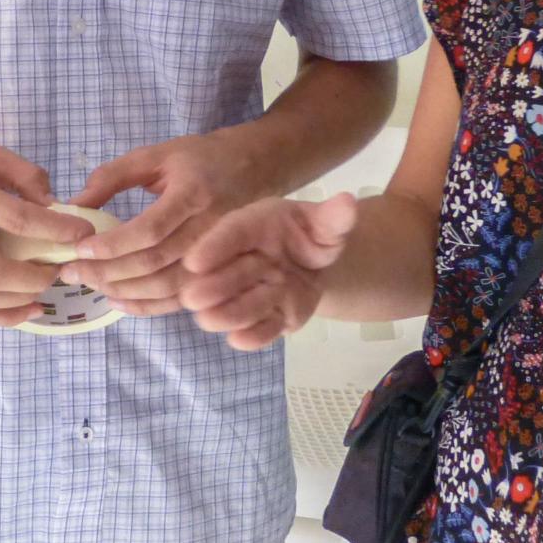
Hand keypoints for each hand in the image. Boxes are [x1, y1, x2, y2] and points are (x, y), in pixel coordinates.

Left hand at [64, 135, 260, 315]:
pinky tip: (120, 301)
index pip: (150, 229)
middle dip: (109, 273)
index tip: (80, 249)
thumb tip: (75, 206)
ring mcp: (218, 254)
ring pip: (169, 286)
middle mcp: (210, 228)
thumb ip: (114, 176)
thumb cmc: (199, 158)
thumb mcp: (156, 155)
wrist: (254, 166)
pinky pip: (182, 296)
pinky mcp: (218, 270)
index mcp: (193, 193)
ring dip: (126, 292)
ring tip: (92, 287)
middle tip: (73, 273)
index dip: (113, 244)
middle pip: (157, 262)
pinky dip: (149, 306)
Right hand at [177, 194, 358, 348]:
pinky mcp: (271, 319)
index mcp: (252, 227)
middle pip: (227, 274)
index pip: (231, 233)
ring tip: (208, 319)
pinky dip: (250, 336)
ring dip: (225, 312)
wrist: (314, 265)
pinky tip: (240, 339)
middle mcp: (245, 261)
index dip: (213, 246)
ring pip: (239, 305)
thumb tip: (348, 203)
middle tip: (194, 298)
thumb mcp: (324, 222)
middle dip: (212, 286)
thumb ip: (335, 217)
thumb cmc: (309, 233)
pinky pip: (260, 330)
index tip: (195, 261)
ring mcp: (254, 292)